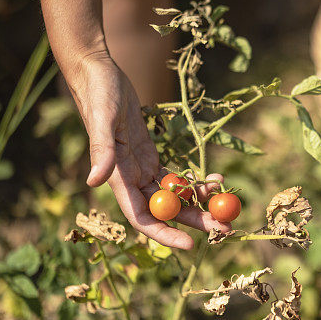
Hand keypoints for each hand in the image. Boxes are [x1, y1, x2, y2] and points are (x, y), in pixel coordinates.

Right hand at [65, 52, 230, 249]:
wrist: (99, 74)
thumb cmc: (99, 94)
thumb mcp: (102, 119)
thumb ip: (101, 151)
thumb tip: (94, 182)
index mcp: (118, 177)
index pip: (142, 218)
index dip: (164, 234)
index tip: (190, 245)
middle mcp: (130, 178)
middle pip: (165, 211)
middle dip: (193, 222)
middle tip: (224, 229)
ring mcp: (140, 168)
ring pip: (173, 196)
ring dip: (198, 203)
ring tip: (226, 205)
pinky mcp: (149, 155)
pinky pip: (174, 176)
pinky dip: (193, 180)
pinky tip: (215, 180)